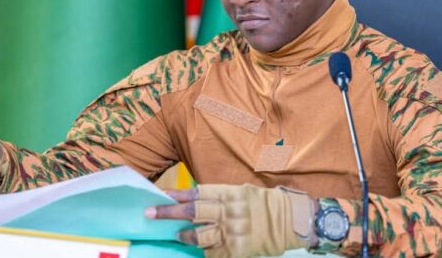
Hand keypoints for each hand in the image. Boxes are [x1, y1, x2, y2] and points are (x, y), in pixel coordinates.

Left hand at [145, 184, 315, 257]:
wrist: (292, 221)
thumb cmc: (265, 204)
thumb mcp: (243, 191)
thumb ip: (220, 196)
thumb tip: (194, 199)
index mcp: (230, 194)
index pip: (196, 193)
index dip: (176, 195)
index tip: (159, 195)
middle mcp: (229, 212)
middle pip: (192, 212)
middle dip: (168, 212)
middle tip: (149, 213)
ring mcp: (233, 232)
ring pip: (199, 236)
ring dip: (185, 235)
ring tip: (177, 234)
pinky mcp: (237, 250)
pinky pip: (214, 254)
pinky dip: (206, 252)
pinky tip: (201, 250)